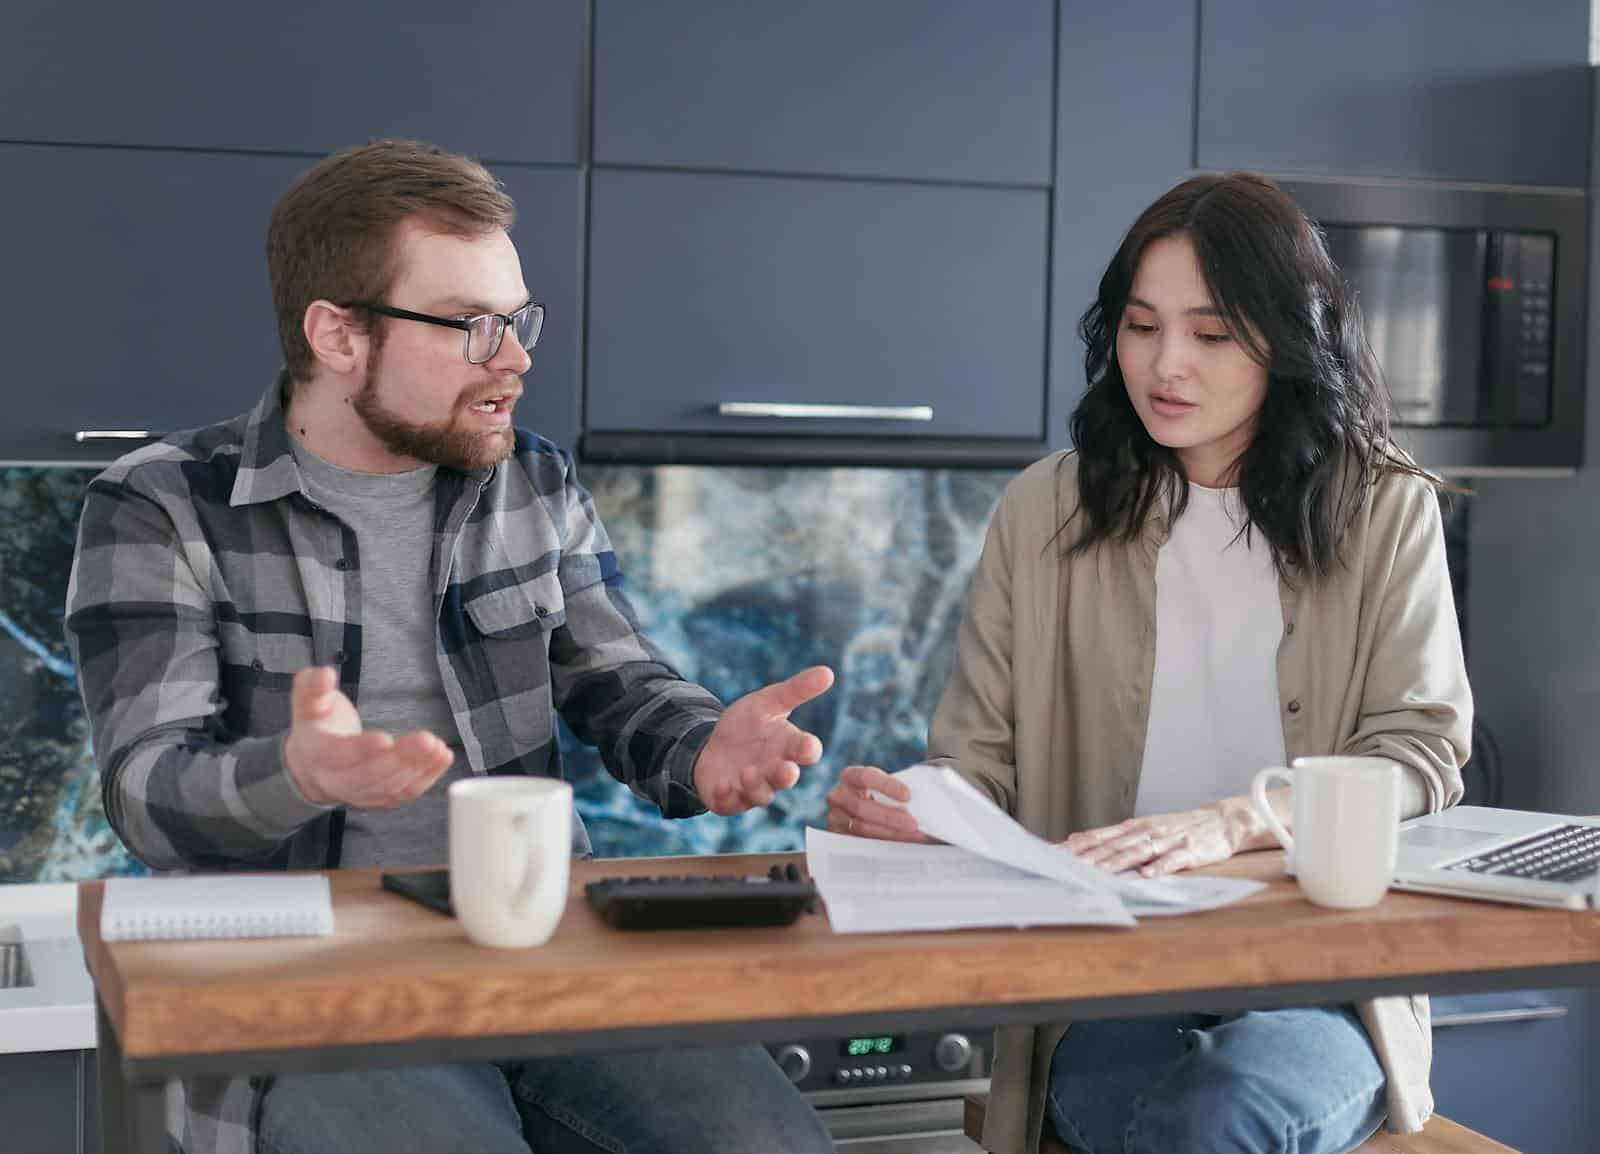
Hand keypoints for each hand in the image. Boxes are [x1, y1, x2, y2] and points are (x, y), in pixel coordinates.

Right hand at [283, 666, 452, 806]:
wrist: (312, 764)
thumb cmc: (317, 727)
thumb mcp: (307, 702)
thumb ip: (312, 687)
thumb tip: (323, 675)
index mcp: (317, 754)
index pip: (339, 756)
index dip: (362, 750)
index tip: (385, 739)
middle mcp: (336, 780)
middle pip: (369, 775)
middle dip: (400, 759)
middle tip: (425, 740)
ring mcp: (360, 793)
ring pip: (390, 786)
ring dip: (417, 767)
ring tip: (437, 747)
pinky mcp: (381, 797)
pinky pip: (406, 792)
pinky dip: (427, 777)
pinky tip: (441, 758)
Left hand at [691, 666, 833, 814]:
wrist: (712, 744)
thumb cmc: (748, 725)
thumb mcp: (768, 702)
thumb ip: (796, 690)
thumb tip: (827, 672)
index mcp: (788, 747)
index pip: (805, 751)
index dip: (807, 749)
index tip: (807, 745)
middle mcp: (774, 770)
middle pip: (786, 777)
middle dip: (785, 775)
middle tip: (786, 771)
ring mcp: (752, 788)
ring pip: (761, 794)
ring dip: (756, 785)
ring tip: (748, 772)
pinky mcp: (728, 798)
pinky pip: (730, 803)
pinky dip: (727, 796)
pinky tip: (723, 786)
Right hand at [825, 764, 926, 841]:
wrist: (868, 812)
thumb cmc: (881, 798)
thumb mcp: (885, 789)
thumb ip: (897, 793)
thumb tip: (923, 802)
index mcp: (850, 776)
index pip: (866, 777)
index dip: (887, 786)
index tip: (908, 795)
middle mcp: (838, 796)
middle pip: (862, 807)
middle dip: (890, 817)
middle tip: (913, 823)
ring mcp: (835, 818)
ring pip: (861, 828)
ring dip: (890, 833)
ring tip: (912, 836)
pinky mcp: (838, 837)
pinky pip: (859, 843)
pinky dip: (882, 845)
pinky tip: (899, 845)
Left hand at [1061, 798, 1261, 877]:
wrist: (1222, 820)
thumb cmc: (1178, 828)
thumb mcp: (1142, 828)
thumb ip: (1112, 836)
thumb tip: (1075, 840)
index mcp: (1133, 827)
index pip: (1098, 836)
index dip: (1075, 846)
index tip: (1052, 855)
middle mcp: (1146, 831)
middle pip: (1113, 845)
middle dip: (1088, 857)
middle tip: (1064, 867)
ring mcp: (1168, 840)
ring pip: (1138, 852)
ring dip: (1117, 863)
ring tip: (1097, 873)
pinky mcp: (1189, 852)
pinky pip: (1172, 861)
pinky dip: (1159, 867)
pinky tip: (1146, 875)